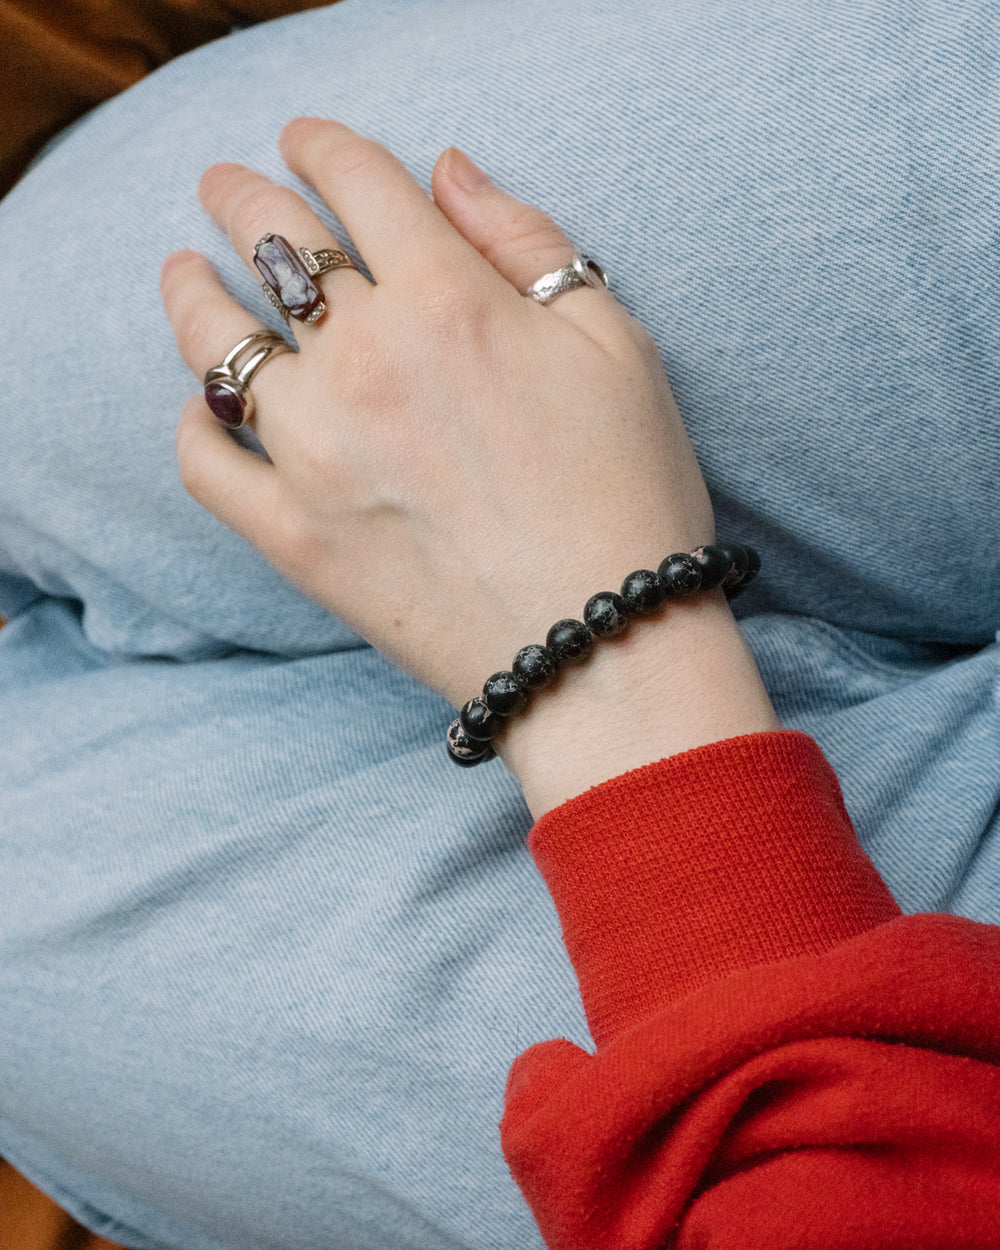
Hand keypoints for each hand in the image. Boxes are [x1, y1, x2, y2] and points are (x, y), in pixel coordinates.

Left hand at [161, 119, 776, 811]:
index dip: (321, 144)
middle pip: (272, 243)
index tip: (306, 142)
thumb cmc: (630, 495)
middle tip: (228, 185)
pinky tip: (207, 407)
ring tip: (184, 274)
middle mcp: (366, 362)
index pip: (356, 182)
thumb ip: (526, 242)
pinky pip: (207, 463)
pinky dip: (196, 424)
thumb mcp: (615, 345)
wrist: (601, 650)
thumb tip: (447, 171)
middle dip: (243, 195)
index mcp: (450, 301)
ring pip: (218, 342)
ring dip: (191, 291)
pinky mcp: (293, 535)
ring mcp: (316, 451)